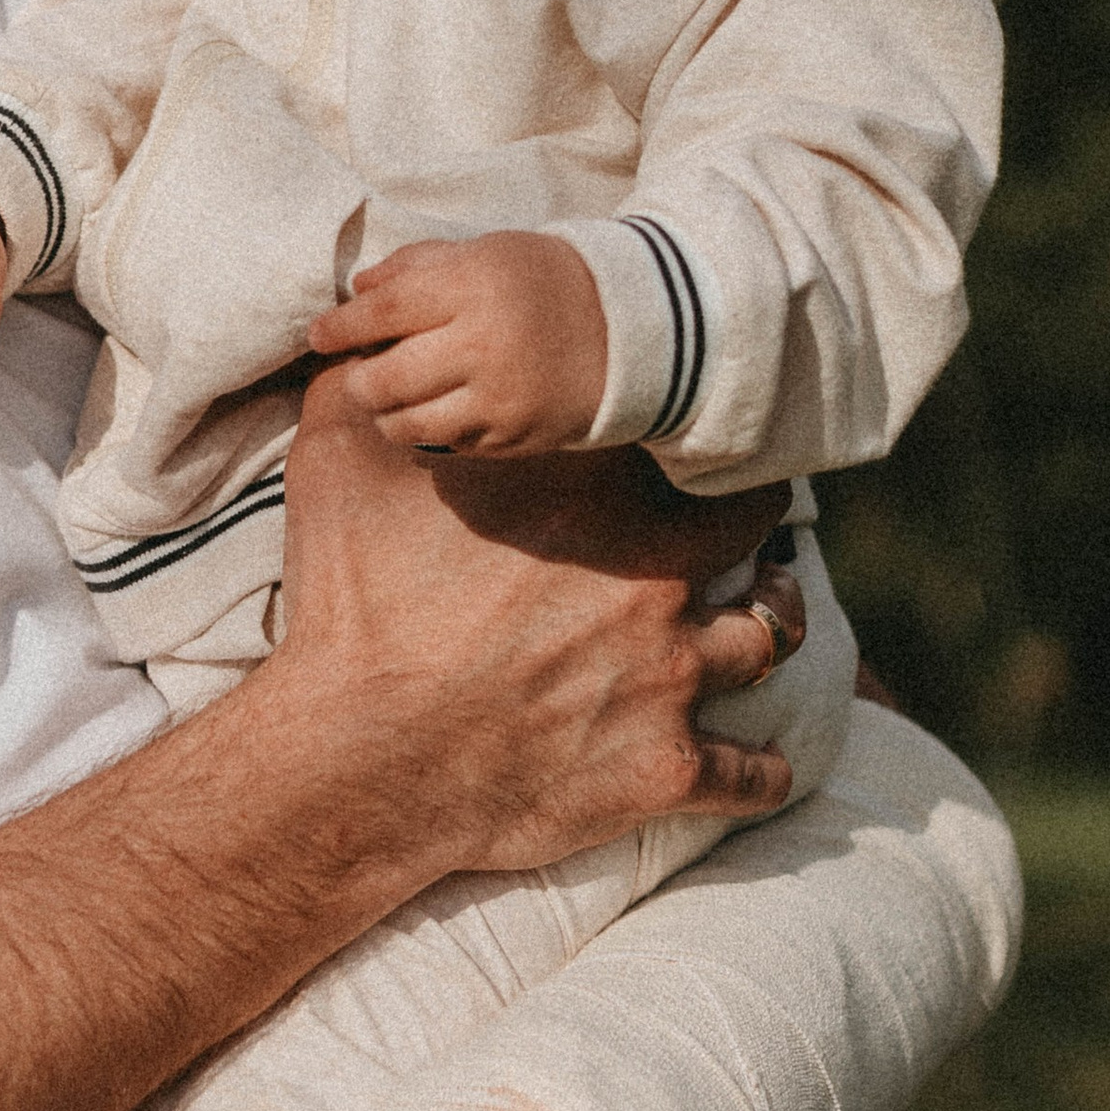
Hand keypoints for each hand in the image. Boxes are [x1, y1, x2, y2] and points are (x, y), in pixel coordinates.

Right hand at [273, 368, 796, 881]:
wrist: (354, 762)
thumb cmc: (347, 610)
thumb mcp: (336, 469)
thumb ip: (360, 389)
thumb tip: (359, 337)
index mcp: (584, 489)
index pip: (674, 427)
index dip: (680, 425)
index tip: (673, 437)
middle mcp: (648, 571)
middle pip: (751, 520)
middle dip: (752, 513)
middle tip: (742, 516)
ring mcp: (670, 671)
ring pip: (772, 631)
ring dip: (771, 619)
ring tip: (766, 615)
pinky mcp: (668, 765)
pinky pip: (756, 773)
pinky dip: (763, 770)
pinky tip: (763, 766)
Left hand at [306, 232, 607, 452]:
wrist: (625, 329)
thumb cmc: (541, 280)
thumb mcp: (483, 251)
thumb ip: (415, 265)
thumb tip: (356, 291)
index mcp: (472, 287)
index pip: (383, 312)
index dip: (341, 327)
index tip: (318, 334)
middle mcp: (483, 345)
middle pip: (386, 379)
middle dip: (359, 381)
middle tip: (358, 375)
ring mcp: (499, 398)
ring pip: (409, 424)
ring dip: (385, 415)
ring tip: (389, 398)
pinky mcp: (514, 437)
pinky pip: (448, 445)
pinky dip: (430, 431)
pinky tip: (435, 411)